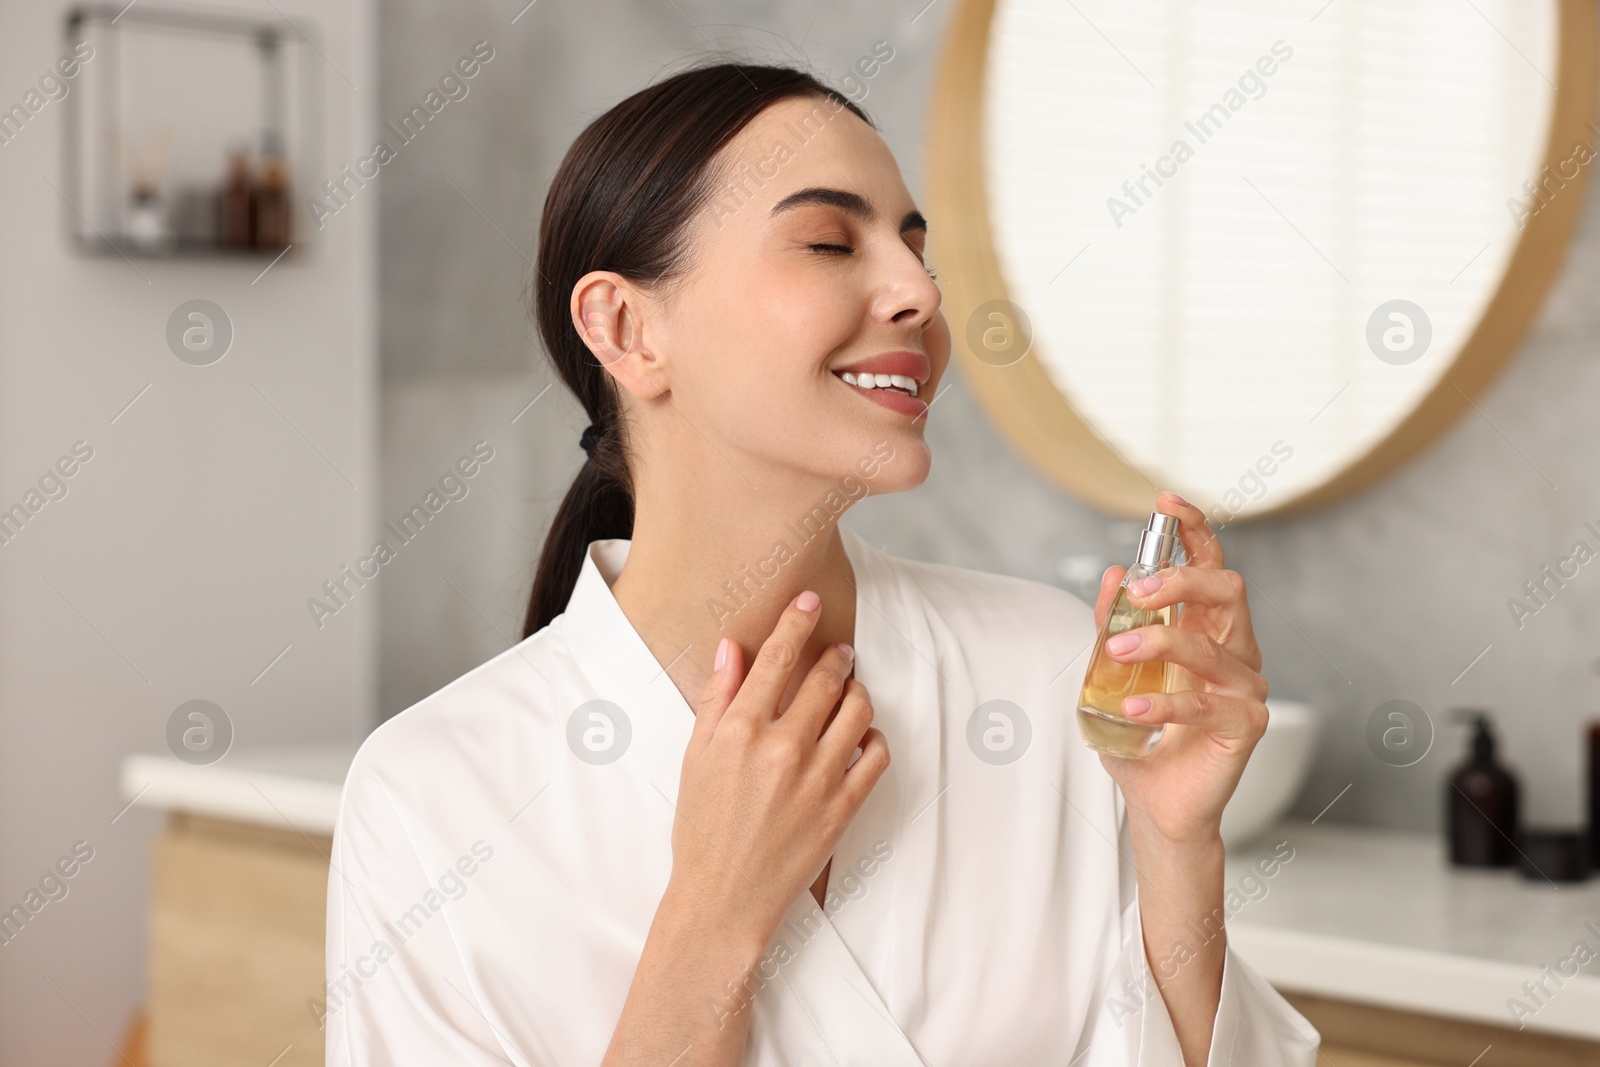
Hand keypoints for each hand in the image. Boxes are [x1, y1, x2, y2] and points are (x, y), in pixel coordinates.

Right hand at [670, 592, 890, 942]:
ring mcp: (818, 778)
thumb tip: (732, 648)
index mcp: (739, 731)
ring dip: (857, 693)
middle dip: (836, 656)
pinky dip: (873, 737)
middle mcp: (782, 748)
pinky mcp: (844, 808)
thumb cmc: (703, 828)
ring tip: (848, 695)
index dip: (796, 621)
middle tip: (838, 651)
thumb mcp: (696, 758)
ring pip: (858, 709)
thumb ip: (717, 699)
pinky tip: (859, 738)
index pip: (777, 658)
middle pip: (826, 678)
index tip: (809, 601)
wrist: (724, 899)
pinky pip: (877, 755)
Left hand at [1091, 491, 1268, 846]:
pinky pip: (1203, 704)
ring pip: (1209, 646)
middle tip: (1141, 590)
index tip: (1166, 502)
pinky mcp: (1246, 725)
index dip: (1194, 529)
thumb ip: (1111, 625)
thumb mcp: (1111, 674)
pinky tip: (1129, 708)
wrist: (1156, 804)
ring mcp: (1246, 687)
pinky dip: (1161, 703)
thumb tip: (1110, 574)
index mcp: (1206, 629)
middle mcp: (1234, 650)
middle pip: (1227, 590)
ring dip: (1157, 642)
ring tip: (1117, 651)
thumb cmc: (1140, 736)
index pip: (1210, 565)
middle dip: (1183, 579)